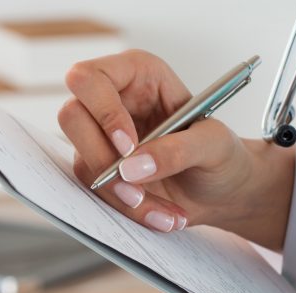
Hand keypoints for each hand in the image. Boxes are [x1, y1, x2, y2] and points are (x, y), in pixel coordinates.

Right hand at [59, 50, 294, 248]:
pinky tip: (160, 217)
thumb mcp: (214, 146)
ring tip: (166, 213)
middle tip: (136, 187)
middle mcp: (113, 100)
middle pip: (71, 117)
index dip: (103, 111)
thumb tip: (132, 166)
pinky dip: (127, 210)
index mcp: (139, 74)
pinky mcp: (101, 169)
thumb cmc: (223, 155)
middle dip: (102, 159)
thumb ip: (178, 150)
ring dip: (121, 195)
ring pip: (83, 162)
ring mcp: (102, 137)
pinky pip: (96, 191)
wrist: (224, 192)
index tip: (128, 146)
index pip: (91, 78)